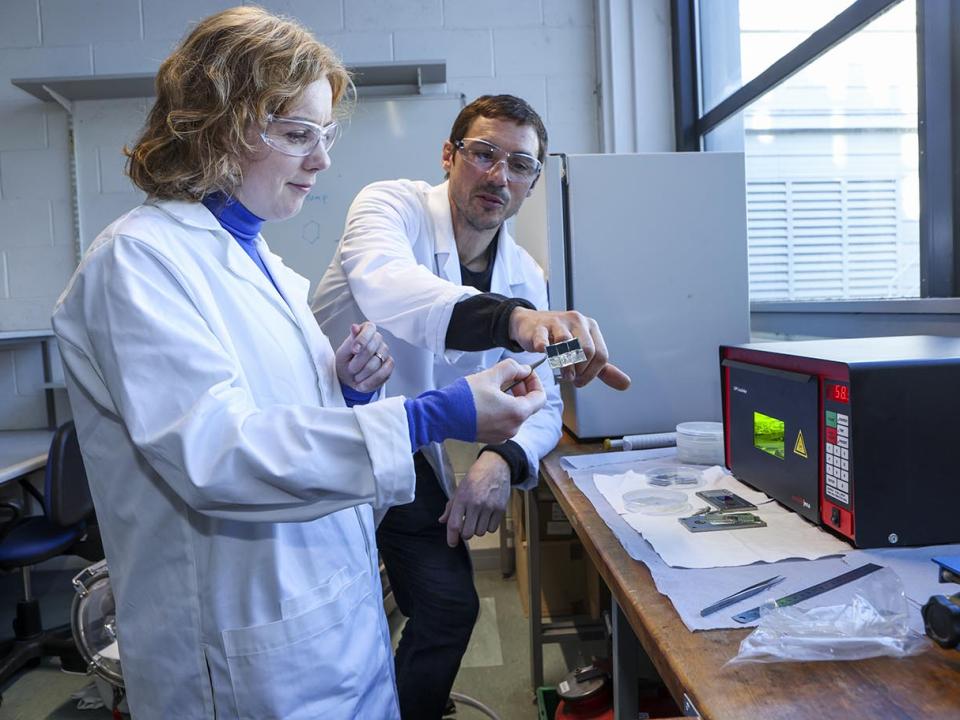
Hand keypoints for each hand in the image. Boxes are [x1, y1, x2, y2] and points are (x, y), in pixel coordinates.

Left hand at [334, 321, 392, 392]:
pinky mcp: (389, 364)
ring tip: (355, 377)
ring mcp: (385, 351)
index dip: (362, 340)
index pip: (369, 329)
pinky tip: (362, 384)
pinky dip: (371, 381)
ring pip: (377, 363)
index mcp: (366, 330)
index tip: (354, 350)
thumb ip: (350, 341)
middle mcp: (378, 339)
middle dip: (358, 362)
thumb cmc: (346, 362)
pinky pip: (384, 372)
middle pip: (371, 348)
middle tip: (350, 369)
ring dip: (363, 373)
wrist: (350, 378)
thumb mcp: (343, 352)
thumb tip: (355, 327)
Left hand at [438, 452, 510, 546]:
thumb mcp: (459, 489)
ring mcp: (489, 507)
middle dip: (465, 533)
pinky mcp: (500, 509)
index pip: (454, 524)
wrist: (495, 467)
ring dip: (477, 529)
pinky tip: (487, 517)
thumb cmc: (475, 478)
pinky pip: (492, 529)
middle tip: (466, 526)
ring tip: (478, 519)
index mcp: (462, 499)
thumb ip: (450, 507)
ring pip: (480, 533)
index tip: (452, 543)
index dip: (451, 537)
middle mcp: (475, 504)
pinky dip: (488, 526)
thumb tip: (442, 520)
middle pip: (468, 533)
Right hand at [465, 359, 545, 443]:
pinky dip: (504, 410)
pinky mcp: (493, 438)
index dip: (536, 382)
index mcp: (517, 412)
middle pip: (529, 406)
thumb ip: (512, 368)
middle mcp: (513, 428)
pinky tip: (491, 400)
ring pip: (517, 414)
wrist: (442, 416)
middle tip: (513, 377)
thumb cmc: (464, 397)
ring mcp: (503, 435)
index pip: (540, 397)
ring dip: (514, 399)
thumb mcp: (491, 375)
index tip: (526, 374)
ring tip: (499, 387)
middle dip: (524, 389)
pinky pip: (506, 422)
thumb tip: (524, 370)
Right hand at [508, 307, 630, 390]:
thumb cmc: (559, 340)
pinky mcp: (540, 327)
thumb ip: (603, 369)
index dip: (592, 373)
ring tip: (562, 374)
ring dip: (565, 366)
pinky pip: (543, 339)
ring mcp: (558, 322)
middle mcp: (578, 321)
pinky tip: (544, 354)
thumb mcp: (584, 352)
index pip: (601, 355)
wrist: (531, 324)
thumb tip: (626, 384)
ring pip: (567, 344)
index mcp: (591, 327)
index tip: (580, 380)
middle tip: (571, 378)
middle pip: (587, 350)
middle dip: (580, 370)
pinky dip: (544, 348)